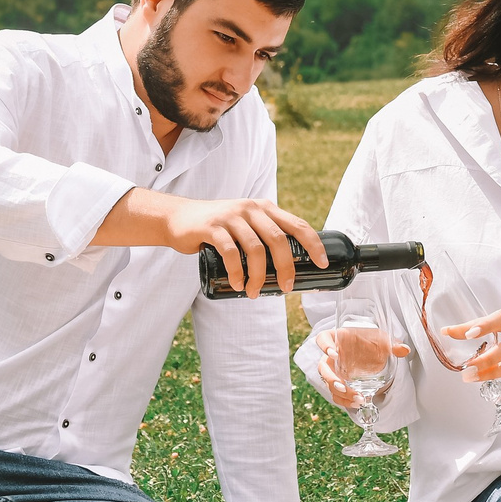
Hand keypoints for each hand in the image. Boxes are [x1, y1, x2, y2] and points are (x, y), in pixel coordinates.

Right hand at [153, 193, 327, 296]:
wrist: (177, 219)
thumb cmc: (216, 228)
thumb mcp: (244, 224)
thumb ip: (263, 235)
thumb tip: (287, 267)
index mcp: (264, 208)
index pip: (296, 224)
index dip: (313, 244)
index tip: (322, 264)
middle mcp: (250, 209)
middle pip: (278, 240)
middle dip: (286, 267)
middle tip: (286, 287)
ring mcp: (231, 216)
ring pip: (255, 249)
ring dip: (258, 276)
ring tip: (254, 292)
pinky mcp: (212, 227)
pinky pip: (231, 253)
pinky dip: (237, 272)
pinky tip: (237, 284)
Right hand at [319, 325, 407, 406]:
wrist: (370, 350)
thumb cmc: (370, 340)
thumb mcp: (381, 339)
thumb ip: (392, 344)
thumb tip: (404, 349)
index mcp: (336, 339)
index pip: (322, 339)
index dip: (324, 346)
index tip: (334, 354)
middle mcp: (331, 356)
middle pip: (323, 367)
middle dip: (330, 378)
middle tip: (342, 385)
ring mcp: (333, 371)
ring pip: (328, 384)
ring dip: (340, 393)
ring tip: (357, 399)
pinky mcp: (339, 383)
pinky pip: (336, 394)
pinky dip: (345, 400)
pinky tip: (357, 403)